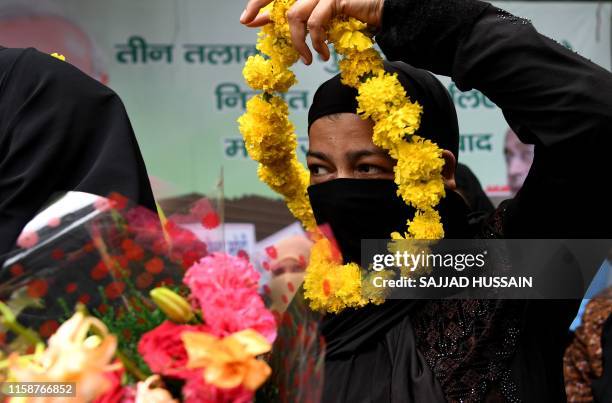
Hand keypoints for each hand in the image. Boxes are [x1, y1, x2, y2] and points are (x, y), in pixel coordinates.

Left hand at [240, 0, 383, 64]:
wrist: (386, 11)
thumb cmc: (358, 17)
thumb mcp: (326, 20)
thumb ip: (305, 21)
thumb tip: (281, 29)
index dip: (259, 3)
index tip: (246, 20)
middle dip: (258, 5)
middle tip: (248, 22)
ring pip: (294, 16)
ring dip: (297, 42)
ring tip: (308, 59)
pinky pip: (316, 23)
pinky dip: (316, 43)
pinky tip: (322, 55)